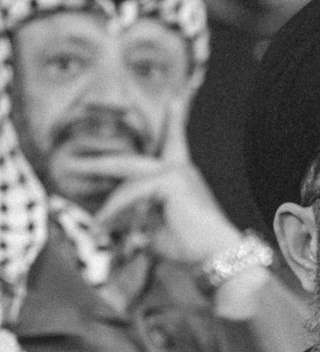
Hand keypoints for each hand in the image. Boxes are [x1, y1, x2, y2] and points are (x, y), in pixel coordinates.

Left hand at [89, 97, 242, 263]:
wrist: (216, 254)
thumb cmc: (190, 245)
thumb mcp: (155, 228)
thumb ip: (136, 216)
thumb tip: (109, 216)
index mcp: (180, 177)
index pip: (175, 143)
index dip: (175, 120)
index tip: (177, 98)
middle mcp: (180, 169)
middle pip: (132, 161)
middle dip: (101, 162)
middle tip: (71, 162)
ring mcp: (176, 171)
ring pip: (126, 176)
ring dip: (104, 193)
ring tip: (85, 208)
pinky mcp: (171, 179)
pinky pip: (132, 191)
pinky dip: (116, 208)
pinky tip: (106, 224)